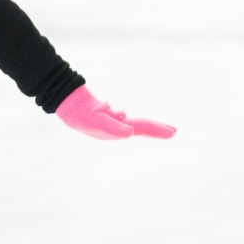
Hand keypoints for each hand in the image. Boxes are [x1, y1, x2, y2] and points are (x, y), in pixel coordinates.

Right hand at [55, 85, 174, 139]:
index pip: (142, 128)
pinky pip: (118, 118)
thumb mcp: (99, 121)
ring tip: (159, 129)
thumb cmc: (85, 117)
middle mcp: (118, 128)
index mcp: (120, 130)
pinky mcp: (103, 117)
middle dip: (156, 129)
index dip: (157, 130)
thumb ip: (115, 128)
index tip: (173, 132)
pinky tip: (122, 117)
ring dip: (146, 126)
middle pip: (141, 127)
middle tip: (173, 131)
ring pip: (132, 123)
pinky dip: (124, 118)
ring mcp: (111, 123)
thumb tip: (129, 133)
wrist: (70, 110)